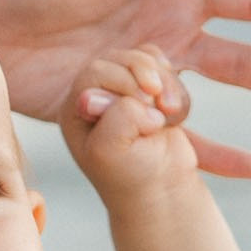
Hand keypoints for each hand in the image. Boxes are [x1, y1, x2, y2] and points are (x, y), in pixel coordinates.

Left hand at [60, 45, 200, 201]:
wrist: (160, 190)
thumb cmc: (129, 176)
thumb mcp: (111, 153)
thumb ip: (116, 119)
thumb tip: (137, 98)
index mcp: (75, 109)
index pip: (96, 72)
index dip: (125, 82)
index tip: (144, 105)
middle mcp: (95, 96)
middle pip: (122, 60)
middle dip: (148, 78)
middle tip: (162, 107)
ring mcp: (123, 91)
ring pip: (147, 61)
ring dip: (166, 85)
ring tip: (169, 117)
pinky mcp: (149, 91)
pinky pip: (164, 69)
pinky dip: (175, 88)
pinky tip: (174, 113)